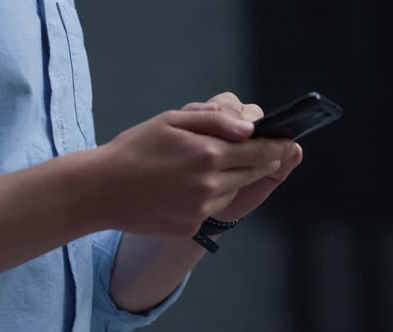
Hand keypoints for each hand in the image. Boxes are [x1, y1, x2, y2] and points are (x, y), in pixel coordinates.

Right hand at [89, 108, 297, 235]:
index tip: (291, 145)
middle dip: (260, 160)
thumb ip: (215, 121)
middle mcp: (211, 184)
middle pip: (252, 172)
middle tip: (260, 152)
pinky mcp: (192, 225)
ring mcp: (202, 208)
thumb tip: (250, 127)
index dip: (278, 147)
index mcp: (209, 154)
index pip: (260, 151)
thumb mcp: (172, 121)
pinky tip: (185, 187)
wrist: (100, 190)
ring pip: (233, 190)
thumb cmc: (135, 149)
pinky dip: (210, 195)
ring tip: (202, 167)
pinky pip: (213, 207)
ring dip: (231, 177)